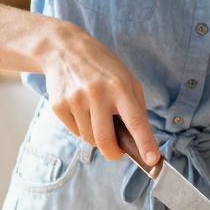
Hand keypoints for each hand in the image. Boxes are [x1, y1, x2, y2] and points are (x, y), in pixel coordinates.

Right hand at [34, 18, 158, 165]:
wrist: (64, 49)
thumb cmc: (102, 67)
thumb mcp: (126, 79)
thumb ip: (135, 108)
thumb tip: (141, 141)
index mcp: (120, 86)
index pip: (135, 120)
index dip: (145, 142)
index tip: (152, 160)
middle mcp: (97, 93)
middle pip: (105, 140)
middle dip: (114, 153)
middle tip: (118, 151)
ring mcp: (75, 99)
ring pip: (89, 139)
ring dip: (97, 136)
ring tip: (97, 115)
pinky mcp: (58, 105)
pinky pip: (75, 132)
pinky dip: (82, 128)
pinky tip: (82, 109)